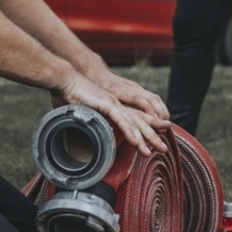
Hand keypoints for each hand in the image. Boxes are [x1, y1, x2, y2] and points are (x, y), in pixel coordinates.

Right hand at [53, 73, 167, 157]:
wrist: (66, 80)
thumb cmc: (73, 96)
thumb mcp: (84, 112)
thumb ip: (90, 122)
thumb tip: (85, 134)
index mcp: (115, 107)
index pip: (136, 120)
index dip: (147, 130)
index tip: (155, 143)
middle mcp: (118, 105)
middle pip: (140, 123)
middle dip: (153, 137)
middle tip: (164, 149)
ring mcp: (114, 104)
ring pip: (134, 124)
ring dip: (144, 138)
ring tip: (152, 151)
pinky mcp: (107, 104)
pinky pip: (121, 121)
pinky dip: (130, 132)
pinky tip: (136, 142)